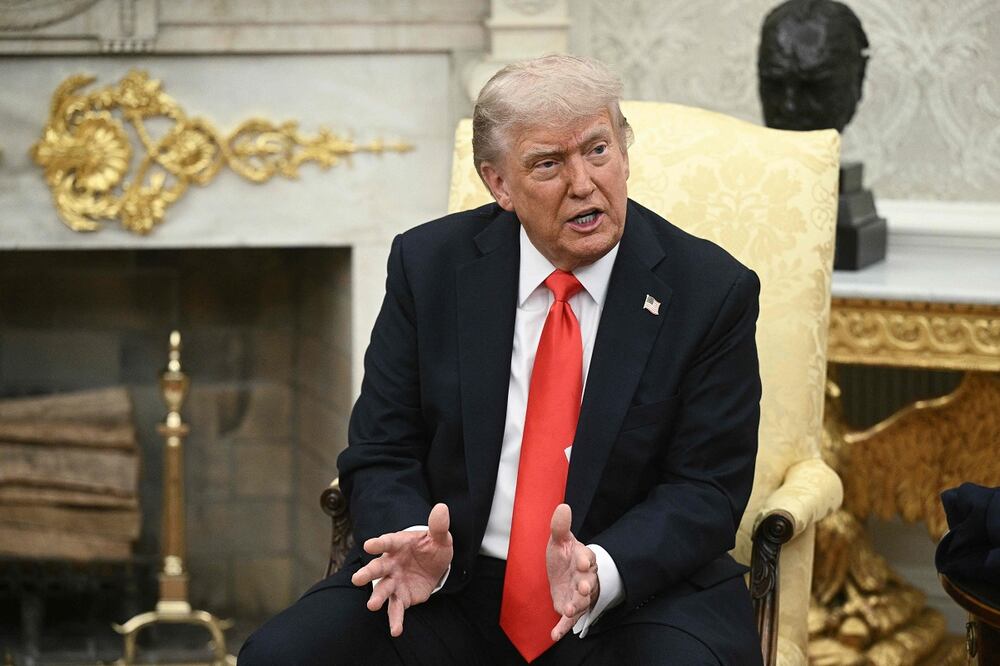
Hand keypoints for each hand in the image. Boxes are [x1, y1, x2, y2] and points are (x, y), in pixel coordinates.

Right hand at [351, 503, 452, 636]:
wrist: (434, 564)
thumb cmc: (432, 547)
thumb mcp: (439, 536)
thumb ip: (439, 526)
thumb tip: (442, 508)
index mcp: (398, 544)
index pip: (387, 541)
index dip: (378, 543)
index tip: (368, 545)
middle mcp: (391, 563)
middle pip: (378, 568)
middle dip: (368, 573)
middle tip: (357, 579)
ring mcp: (394, 581)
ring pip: (383, 589)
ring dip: (377, 597)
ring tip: (371, 605)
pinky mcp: (401, 596)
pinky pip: (396, 609)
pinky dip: (395, 620)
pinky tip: (396, 631)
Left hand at [546, 504, 599, 641]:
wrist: (566, 574)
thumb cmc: (565, 556)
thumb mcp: (560, 540)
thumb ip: (560, 526)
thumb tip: (562, 506)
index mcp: (583, 559)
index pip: (587, 558)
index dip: (584, 559)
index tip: (581, 560)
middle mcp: (585, 578)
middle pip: (589, 582)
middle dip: (586, 585)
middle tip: (584, 587)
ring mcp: (579, 595)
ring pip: (581, 601)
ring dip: (576, 605)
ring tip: (568, 609)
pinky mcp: (570, 607)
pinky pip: (568, 619)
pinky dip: (562, 628)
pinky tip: (554, 636)